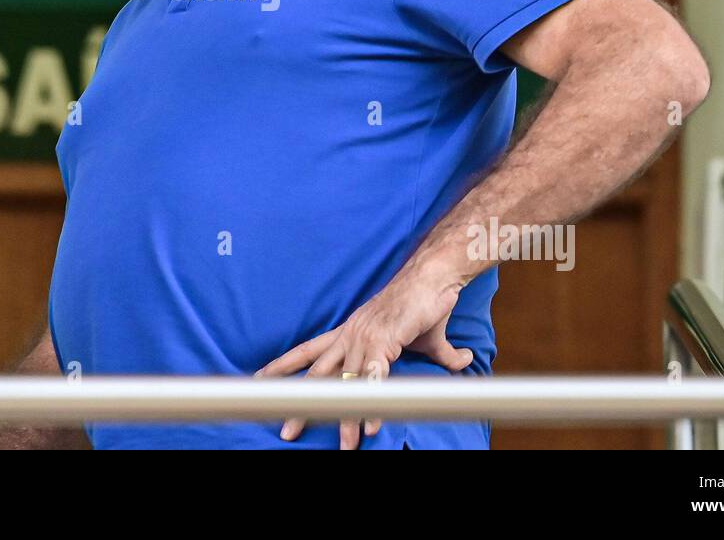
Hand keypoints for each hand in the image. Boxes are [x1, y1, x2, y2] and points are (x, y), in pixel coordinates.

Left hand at [254, 272, 472, 448]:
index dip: (283, 366)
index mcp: (350, 332)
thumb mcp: (427, 339)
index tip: (260, 380)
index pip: (308, 351)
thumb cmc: (426, 303)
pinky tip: (369, 425)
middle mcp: (351, 335)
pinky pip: (374, 378)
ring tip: (343, 445)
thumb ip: (441, 356)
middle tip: (285, 429)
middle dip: (302, 403)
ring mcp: (365, 338)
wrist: (435, 277)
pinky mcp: (385, 340)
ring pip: (348, 384)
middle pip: (319, 374)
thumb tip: (463, 362)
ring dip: (343, 416)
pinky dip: (372, 401)